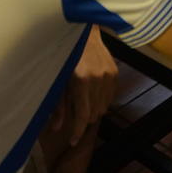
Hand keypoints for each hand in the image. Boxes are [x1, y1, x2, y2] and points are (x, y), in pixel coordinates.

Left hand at [50, 27, 117, 145]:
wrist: (81, 31)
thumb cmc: (64, 56)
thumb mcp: (57, 81)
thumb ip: (58, 106)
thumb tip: (56, 129)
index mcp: (81, 80)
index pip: (82, 115)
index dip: (77, 132)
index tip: (73, 141)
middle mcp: (98, 78)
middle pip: (94, 114)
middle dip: (83, 121)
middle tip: (73, 118)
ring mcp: (109, 74)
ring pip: (103, 107)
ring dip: (92, 111)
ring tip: (82, 104)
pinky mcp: (114, 71)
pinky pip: (109, 97)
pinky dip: (101, 101)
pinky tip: (91, 95)